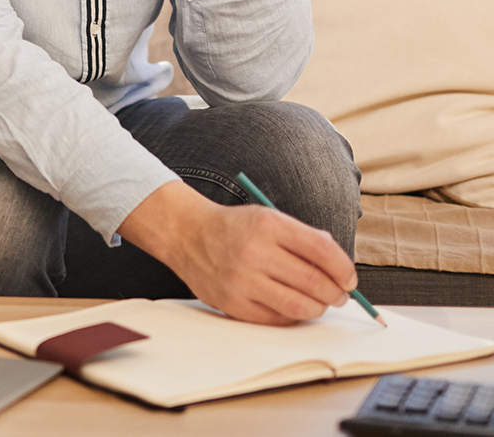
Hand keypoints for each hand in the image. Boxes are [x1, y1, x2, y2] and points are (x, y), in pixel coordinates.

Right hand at [118, 181, 356, 325]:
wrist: (187, 234)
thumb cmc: (235, 228)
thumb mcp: (269, 218)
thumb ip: (304, 239)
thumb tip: (340, 271)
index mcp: (267, 224)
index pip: (322, 251)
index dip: (344, 269)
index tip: (349, 278)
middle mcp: (253, 252)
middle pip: (314, 282)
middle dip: (336, 293)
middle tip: (339, 295)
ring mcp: (241, 280)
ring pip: (299, 306)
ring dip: (318, 308)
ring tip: (318, 302)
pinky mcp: (232, 303)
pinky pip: (276, 319)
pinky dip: (292, 316)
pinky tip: (292, 306)